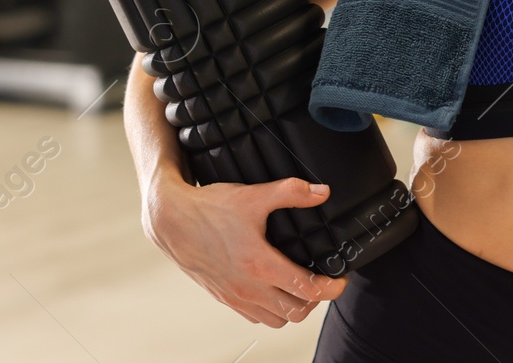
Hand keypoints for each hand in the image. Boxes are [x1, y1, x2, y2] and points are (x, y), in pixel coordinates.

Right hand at [143, 176, 348, 327]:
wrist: (172, 220)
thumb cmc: (209, 209)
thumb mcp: (254, 195)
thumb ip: (291, 193)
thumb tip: (321, 192)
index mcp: (259, 264)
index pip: (307, 289)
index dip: (331, 287)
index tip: (340, 279)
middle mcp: (248, 287)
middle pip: (296, 312)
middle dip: (315, 299)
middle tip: (321, 280)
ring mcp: (235, 296)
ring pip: (276, 320)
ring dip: (293, 308)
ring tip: (299, 287)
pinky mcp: (224, 297)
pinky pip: (256, 317)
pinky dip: (271, 310)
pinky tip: (273, 290)